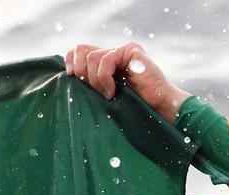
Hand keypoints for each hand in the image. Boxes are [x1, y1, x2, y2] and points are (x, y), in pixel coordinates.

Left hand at [63, 42, 191, 120]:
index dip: (71, 61)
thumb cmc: (134, 109)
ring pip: (93, 57)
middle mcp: (114, 52)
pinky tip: (113, 91)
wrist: (159, 111)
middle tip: (94, 92)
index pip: (78, 50)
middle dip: (83, 73)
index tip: (73, 79)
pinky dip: (104, 78)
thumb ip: (91, 83)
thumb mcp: (105, 95)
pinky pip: (106, 59)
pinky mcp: (132, 51)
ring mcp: (123, 50)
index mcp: (106, 61)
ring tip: (108, 95)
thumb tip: (69, 77)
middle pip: (82, 50)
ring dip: (95, 80)